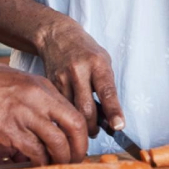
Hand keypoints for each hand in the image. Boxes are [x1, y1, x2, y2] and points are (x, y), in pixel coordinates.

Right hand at [0, 55, 88, 164]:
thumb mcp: (16, 86)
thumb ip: (33, 106)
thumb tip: (40, 134)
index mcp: (42, 87)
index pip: (74, 112)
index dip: (80, 134)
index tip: (76, 146)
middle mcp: (39, 98)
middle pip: (75, 126)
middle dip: (79, 149)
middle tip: (74, 161)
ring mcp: (25, 113)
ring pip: (58, 143)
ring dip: (61, 160)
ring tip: (56, 167)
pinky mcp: (9, 129)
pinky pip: (35, 152)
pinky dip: (39, 163)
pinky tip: (35, 166)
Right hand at [36, 18, 123, 137]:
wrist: (57, 36)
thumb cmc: (86, 52)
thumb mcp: (103, 62)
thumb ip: (107, 88)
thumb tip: (110, 119)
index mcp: (97, 63)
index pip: (107, 91)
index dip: (113, 111)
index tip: (118, 126)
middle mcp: (79, 70)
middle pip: (86, 108)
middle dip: (93, 127)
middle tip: (96, 132)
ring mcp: (62, 77)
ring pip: (71, 111)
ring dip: (79, 124)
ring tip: (84, 126)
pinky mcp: (50, 84)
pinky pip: (60, 107)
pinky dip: (66, 115)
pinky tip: (69, 115)